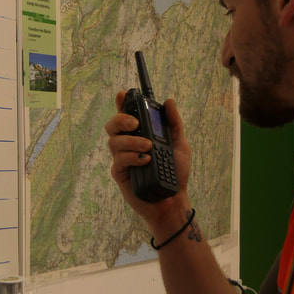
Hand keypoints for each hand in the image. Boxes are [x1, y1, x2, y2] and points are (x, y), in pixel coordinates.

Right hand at [104, 90, 192, 227]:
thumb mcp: (180, 144)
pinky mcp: (120, 173)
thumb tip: (169, 101)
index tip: (123, 94)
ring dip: (131, 141)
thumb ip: (174, 123)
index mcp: (140, 134)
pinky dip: (132, 157)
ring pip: (114, 142)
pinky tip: (145, 160)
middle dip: (121, 119)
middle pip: (112, 125)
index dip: (122, 103)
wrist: (173, 200)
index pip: (126, 115)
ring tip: (148, 147)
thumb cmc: (176, 173)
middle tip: (136, 123)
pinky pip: (118, 160)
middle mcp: (128, 144)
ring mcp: (122, 158)